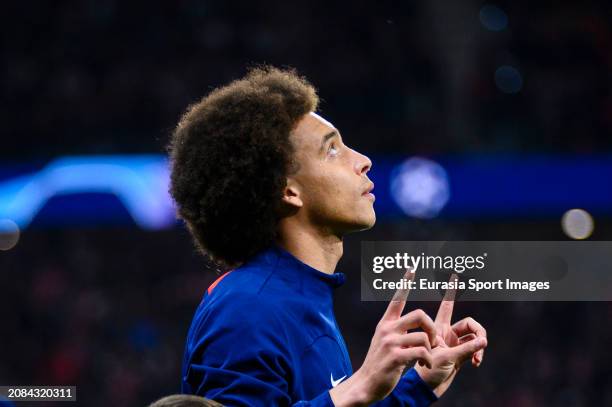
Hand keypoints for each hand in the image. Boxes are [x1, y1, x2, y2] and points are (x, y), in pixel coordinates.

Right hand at [330, 270, 436, 406]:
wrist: (366, 383)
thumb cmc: (379, 364)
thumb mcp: (383, 341)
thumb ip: (396, 330)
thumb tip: (414, 325)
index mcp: (385, 324)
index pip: (397, 299)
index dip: (405, 283)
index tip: (411, 268)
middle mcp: (387, 329)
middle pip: (419, 315)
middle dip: (431, 327)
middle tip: (433, 340)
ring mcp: (390, 343)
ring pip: (424, 337)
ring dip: (431, 349)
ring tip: (427, 358)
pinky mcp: (395, 357)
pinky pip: (422, 352)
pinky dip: (428, 359)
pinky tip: (425, 365)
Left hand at [415, 275, 487, 397]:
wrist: (426, 387)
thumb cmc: (428, 370)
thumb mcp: (446, 357)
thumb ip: (466, 349)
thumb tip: (484, 340)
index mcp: (438, 327)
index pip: (447, 305)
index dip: (451, 291)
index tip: (454, 275)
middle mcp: (447, 332)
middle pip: (470, 323)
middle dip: (478, 330)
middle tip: (482, 341)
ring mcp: (455, 343)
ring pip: (475, 337)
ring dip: (479, 346)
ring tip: (478, 357)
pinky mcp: (461, 355)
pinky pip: (476, 349)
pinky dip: (479, 354)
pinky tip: (477, 363)